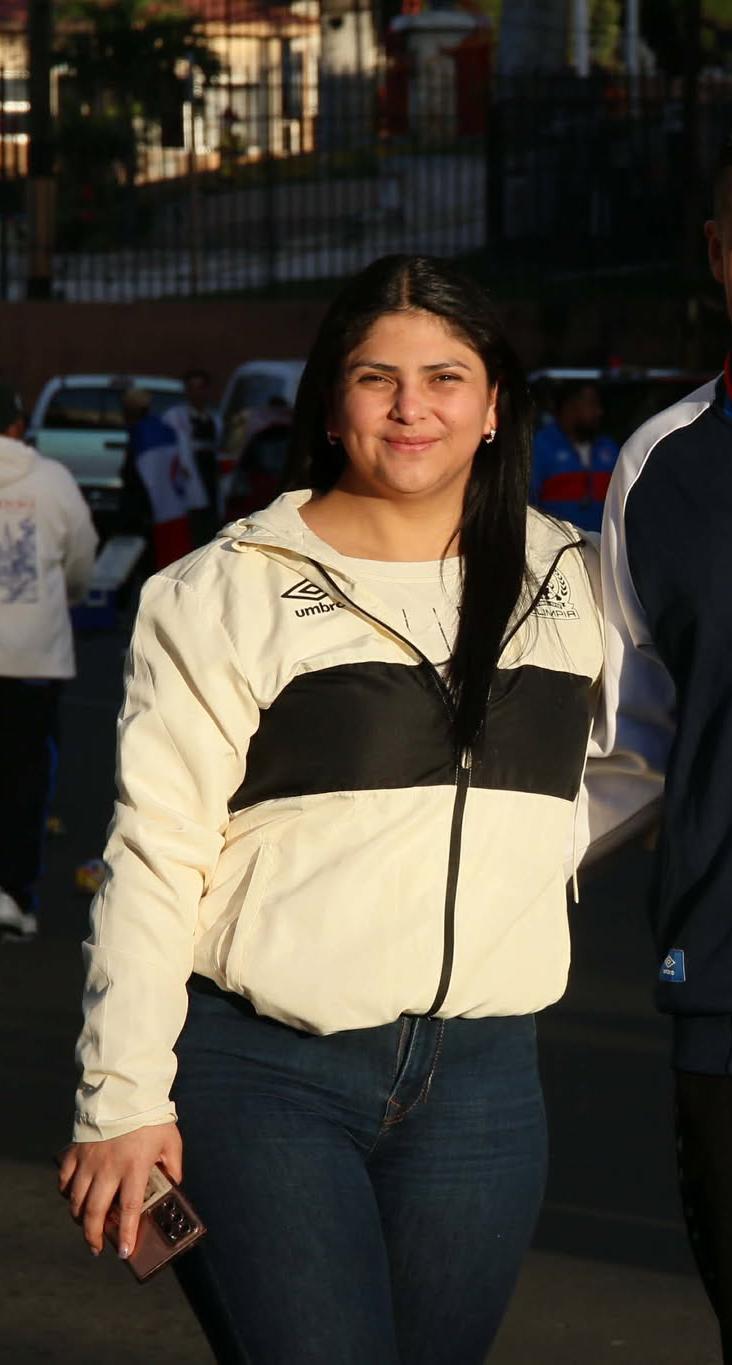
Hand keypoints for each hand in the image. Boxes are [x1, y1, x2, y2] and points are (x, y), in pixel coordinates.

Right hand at [57, 1122, 182, 1258]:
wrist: (124, 1090)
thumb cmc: (150, 1116)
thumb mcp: (170, 1141)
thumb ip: (173, 1166)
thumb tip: (174, 1185)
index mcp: (134, 1167)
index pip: (130, 1209)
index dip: (127, 1234)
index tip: (125, 1253)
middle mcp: (108, 1168)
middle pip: (96, 1211)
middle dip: (94, 1236)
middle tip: (97, 1249)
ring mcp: (89, 1161)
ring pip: (76, 1199)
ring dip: (79, 1218)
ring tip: (86, 1227)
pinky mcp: (76, 1151)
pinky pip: (65, 1179)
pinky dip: (66, 1192)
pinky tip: (72, 1198)